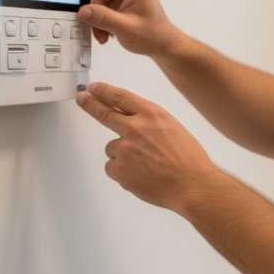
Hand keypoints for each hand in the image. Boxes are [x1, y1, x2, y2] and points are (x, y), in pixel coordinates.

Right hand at [66, 0, 178, 57]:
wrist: (161, 43)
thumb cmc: (153, 34)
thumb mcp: (127, 29)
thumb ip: (104, 19)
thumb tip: (83, 11)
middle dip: (92, 5)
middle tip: (96, 23)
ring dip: (95, 15)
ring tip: (104, 31)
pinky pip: (98, 4)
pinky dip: (98, 18)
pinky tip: (106, 31)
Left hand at [76, 81, 220, 211]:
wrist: (192, 185)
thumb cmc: (188, 160)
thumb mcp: (172, 128)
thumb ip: (150, 122)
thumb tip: (133, 124)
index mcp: (152, 114)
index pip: (120, 97)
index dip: (104, 91)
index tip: (94, 88)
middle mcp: (135, 127)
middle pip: (104, 113)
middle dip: (89, 104)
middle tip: (82, 99)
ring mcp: (125, 148)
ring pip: (111, 148)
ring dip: (121, 155)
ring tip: (144, 165)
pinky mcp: (119, 168)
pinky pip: (111, 167)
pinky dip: (122, 172)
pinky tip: (140, 176)